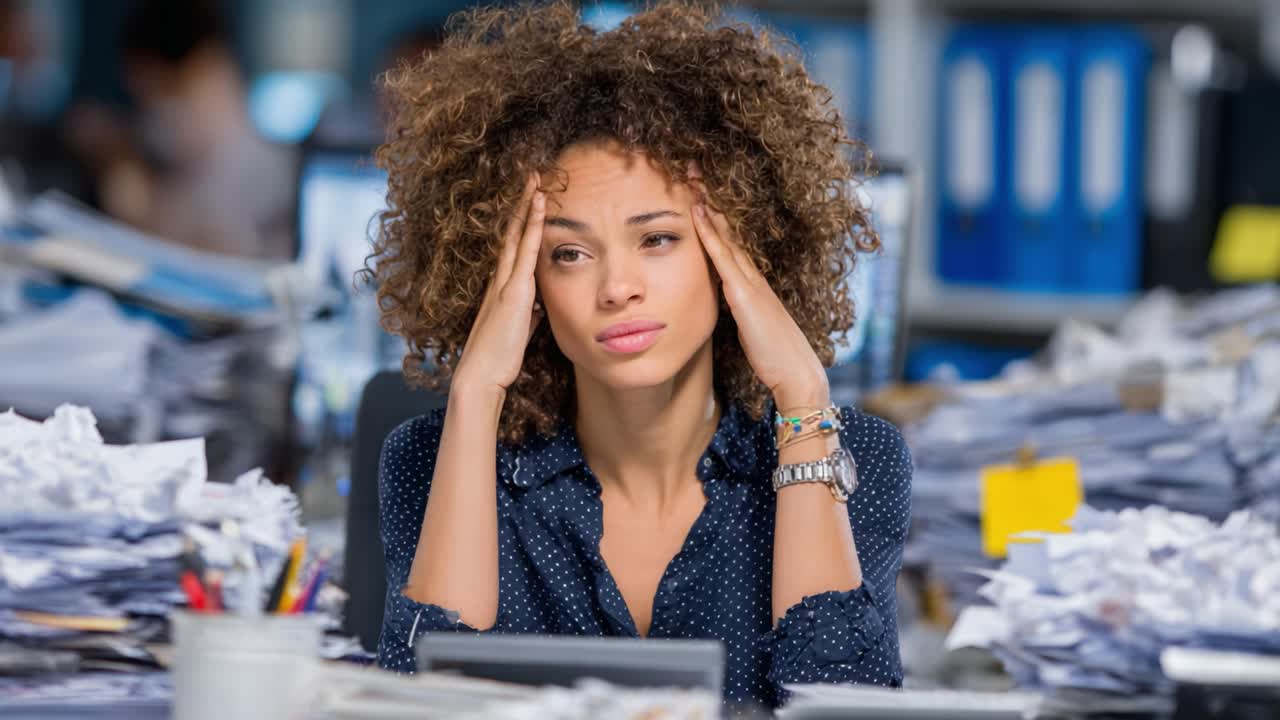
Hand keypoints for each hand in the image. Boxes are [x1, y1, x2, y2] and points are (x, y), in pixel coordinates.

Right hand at [452, 174, 546, 396]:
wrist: (481, 374)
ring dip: (526, 206)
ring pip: (517, 234)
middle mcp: (500, 279)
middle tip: (530, 177)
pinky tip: (541, 203)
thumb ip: (528, 314)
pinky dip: (533, 225)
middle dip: (520, 205)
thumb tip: (538, 308)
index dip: (520, 224)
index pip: (512, 249)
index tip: (530, 202)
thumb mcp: (519, 331)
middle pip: (511, 233)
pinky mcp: (513, 290)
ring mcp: (505, 282)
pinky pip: (526, 249)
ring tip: (535, 179)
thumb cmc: (499, 358)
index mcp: (500, 289)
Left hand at [690, 197, 829, 410]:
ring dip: (708, 205)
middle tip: (693, 169)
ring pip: (726, 234)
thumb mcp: (752, 329)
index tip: (700, 192)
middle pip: (729, 228)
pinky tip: (697, 213)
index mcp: (754, 284)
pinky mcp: (745, 295)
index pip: (731, 242)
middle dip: (711, 198)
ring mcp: (751, 282)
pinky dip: (710, 233)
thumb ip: (740, 313)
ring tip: (692, 178)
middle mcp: (754, 276)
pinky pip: (723, 257)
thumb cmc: (774, 359)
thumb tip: (726, 306)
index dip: (715, 216)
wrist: (796, 374)